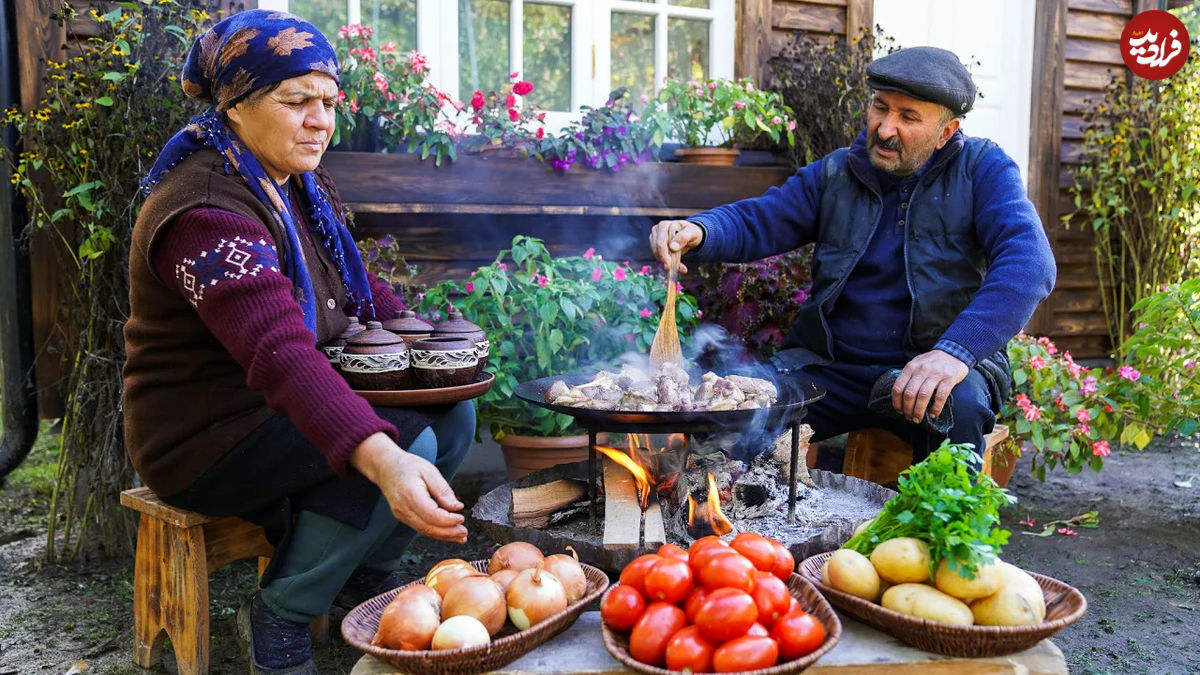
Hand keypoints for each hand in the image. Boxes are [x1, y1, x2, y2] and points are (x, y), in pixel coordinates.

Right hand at [350, 432, 466, 542]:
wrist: (386, 467)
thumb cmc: (407, 466)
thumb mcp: (429, 471)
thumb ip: (443, 490)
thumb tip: (456, 507)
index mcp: (410, 494)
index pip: (431, 515)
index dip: (448, 520)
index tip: (461, 518)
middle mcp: (403, 507)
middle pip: (428, 527)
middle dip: (448, 532)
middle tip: (464, 533)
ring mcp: (401, 514)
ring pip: (424, 531)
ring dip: (443, 536)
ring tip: (460, 536)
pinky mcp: (403, 517)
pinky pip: (420, 528)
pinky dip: (435, 532)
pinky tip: (447, 533)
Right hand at [649, 220, 703, 274]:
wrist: (691, 235)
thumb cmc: (691, 232)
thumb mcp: (692, 233)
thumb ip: (683, 237)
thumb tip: (672, 247)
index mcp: (664, 226)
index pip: (660, 242)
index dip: (664, 255)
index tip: (669, 265)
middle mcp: (657, 231)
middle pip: (656, 249)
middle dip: (664, 260)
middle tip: (672, 268)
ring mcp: (655, 239)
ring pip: (656, 254)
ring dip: (667, 262)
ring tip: (680, 267)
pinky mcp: (656, 247)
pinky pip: (660, 257)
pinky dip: (669, 263)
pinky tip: (678, 266)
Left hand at [891, 350, 968, 423]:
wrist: (954, 353)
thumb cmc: (932, 362)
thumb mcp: (917, 364)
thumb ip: (908, 376)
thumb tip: (899, 397)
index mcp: (911, 367)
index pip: (898, 387)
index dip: (897, 402)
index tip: (899, 411)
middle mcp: (922, 370)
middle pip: (910, 393)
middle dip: (908, 409)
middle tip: (909, 418)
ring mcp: (936, 374)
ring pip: (923, 396)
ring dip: (919, 411)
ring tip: (918, 419)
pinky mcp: (949, 378)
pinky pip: (940, 396)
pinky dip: (936, 408)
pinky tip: (933, 414)